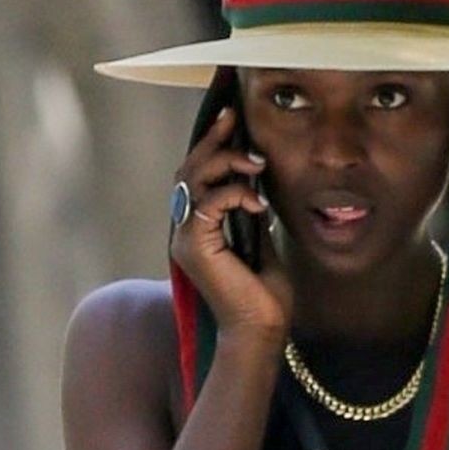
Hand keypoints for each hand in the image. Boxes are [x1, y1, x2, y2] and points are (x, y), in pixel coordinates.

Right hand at [170, 107, 292, 342]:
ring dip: (226, 163)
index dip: (211, 146)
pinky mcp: (194, 246)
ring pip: (193, 179)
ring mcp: (186, 239)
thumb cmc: (264, 297)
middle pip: (188, 170)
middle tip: (235, 119)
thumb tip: (257, 185)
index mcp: (198, 230)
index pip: (196, 177)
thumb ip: (251, 214)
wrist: (262, 330)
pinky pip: (210, 202)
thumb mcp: (260, 243)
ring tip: (256, 164)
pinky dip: (236, 194)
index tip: (232, 121)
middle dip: (212, 141)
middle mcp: (185, 231)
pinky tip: (258, 205)